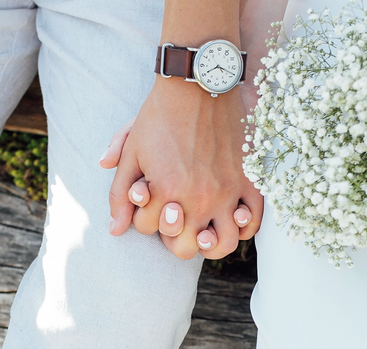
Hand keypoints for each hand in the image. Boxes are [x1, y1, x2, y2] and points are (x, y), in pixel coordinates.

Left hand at [101, 78, 261, 259]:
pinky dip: (243, 227)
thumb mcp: (132, 150)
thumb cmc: (160, 115)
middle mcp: (198, 199)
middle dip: (175, 239)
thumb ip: (119, 193)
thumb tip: (114, 230)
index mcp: (166, 191)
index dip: (144, 215)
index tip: (151, 197)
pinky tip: (231, 216)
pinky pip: (252, 222)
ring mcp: (226, 193)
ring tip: (205, 230)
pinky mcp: (249, 182)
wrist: (199, 81)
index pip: (148, 228)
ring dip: (210, 244)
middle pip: (185, 249)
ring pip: (222, 245)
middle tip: (177, 221)